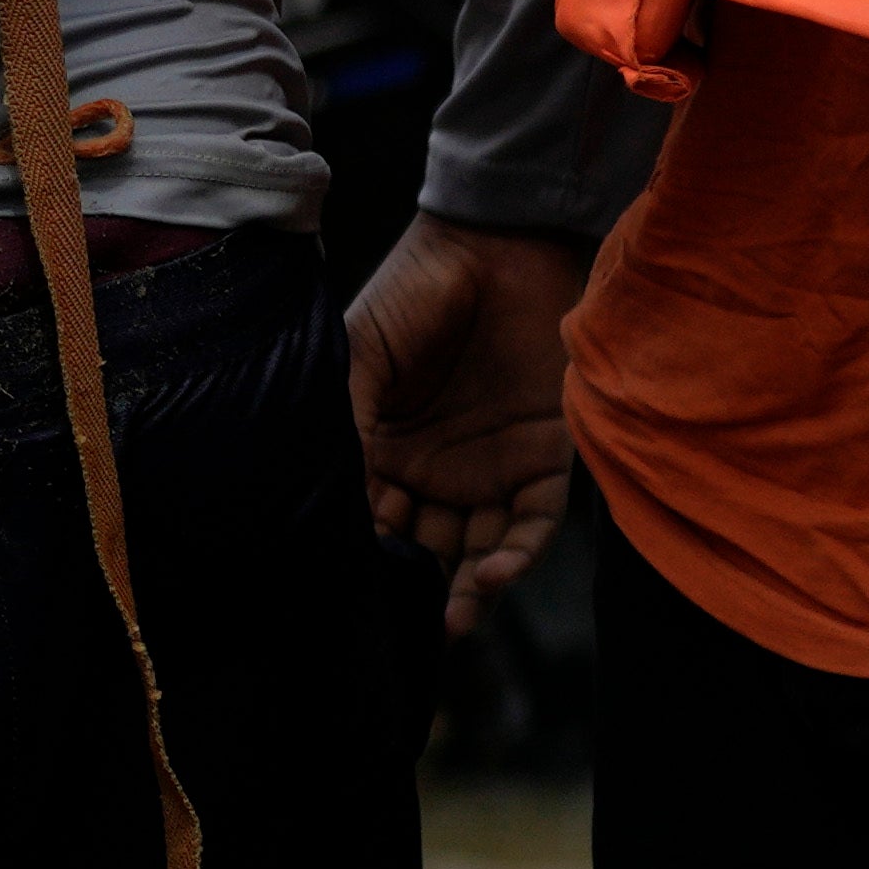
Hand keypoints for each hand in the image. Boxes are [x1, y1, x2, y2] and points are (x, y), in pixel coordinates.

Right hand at [349, 210, 595, 634]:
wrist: (493, 245)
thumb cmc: (415, 292)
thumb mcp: (358, 357)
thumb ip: (345, 424)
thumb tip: (324, 495)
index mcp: (385, 452)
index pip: (372, 521)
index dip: (362, 555)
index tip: (343, 590)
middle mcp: (437, 472)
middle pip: (426, 550)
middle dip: (415, 588)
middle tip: (399, 623)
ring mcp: (492, 468)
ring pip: (481, 550)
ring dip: (468, 590)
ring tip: (449, 619)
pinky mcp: (544, 457)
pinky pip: (535, 522)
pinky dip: (516, 554)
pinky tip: (490, 574)